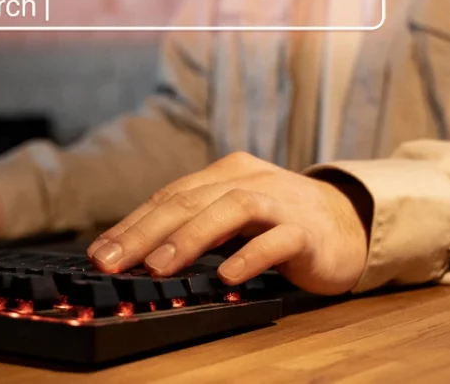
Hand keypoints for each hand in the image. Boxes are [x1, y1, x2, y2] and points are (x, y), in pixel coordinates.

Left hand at [86, 152, 371, 295]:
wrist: (350, 225)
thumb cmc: (282, 223)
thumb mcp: (235, 218)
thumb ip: (197, 226)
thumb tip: (138, 254)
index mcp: (228, 174)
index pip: (170, 196)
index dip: (132, 224)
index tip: (100, 253)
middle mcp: (251, 180)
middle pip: (190, 200)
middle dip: (145, 232)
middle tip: (112, 261)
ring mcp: (281, 203)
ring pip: (230, 209)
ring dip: (190, 237)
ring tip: (158, 266)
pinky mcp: (307, 232)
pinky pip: (276, 240)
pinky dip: (249, 255)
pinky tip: (227, 276)